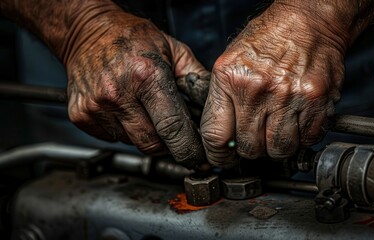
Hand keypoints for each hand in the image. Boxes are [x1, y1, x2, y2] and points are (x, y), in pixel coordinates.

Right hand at [64, 8, 208, 167]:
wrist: (86, 31)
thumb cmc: (131, 37)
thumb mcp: (173, 49)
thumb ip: (196, 79)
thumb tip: (215, 109)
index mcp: (146, 76)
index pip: (173, 128)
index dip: (189, 149)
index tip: (198, 157)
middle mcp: (119, 93)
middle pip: (153, 144)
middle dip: (169, 146)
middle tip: (175, 135)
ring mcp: (97, 107)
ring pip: (133, 143)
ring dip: (145, 135)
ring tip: (145, 111)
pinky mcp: (81, 116)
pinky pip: (113, 138)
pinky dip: (124, 131)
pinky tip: (125, 110)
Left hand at [201, 1, 350, 167]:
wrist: (309, 20)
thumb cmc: (270, 38)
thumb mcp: (230, 62)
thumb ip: (222, 100)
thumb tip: (221, 137)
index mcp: (231, 79)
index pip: (216, 136)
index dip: (218, 155)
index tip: (223, 158)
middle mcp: (260, 89)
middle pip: (249, 148)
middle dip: (250, 149)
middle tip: (254, 138)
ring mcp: (290, 97)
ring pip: (279, 150)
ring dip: (276, 146)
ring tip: (276, 129)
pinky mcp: (317, 101)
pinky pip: (307, 139)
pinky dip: (302, 138)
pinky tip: (296, 122)